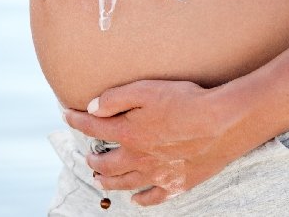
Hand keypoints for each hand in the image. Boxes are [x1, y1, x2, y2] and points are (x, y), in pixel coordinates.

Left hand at [64, 80, 248, 205]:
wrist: (223, 123)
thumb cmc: (187, 101)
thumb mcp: (147, 89)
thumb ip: (116, 98)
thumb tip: (92, 107)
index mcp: (128, 132)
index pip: (93, 127)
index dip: (75, 120)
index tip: (65, 115)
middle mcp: (138, 157)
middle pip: (105, 163)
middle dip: (92, 158)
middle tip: (88, 156)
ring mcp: (156, 174)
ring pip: (123, 183)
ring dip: (107, 181)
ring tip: (100, 177)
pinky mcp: (176, 184)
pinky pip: (151, 198)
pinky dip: (139, 199)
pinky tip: (135, 198)